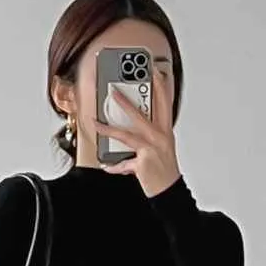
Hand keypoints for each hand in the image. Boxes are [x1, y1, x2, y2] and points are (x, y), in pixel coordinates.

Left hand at [91, 75, 180, 197]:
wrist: (169, 191)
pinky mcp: (143, 163)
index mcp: (165, 132)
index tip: (155, 74)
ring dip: (108, 129)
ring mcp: (151, 150)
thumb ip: (148, 137)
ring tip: (96, 123)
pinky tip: (106, 165)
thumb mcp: (161, 149)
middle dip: (125, 102)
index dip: (161, 88)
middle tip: (113, 91)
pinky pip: (124, 163)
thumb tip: (130, 129)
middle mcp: (160, 139)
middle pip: (140, 116)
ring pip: (126, 135)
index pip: (164, 105)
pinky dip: (115, 166)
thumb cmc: (164, 171)